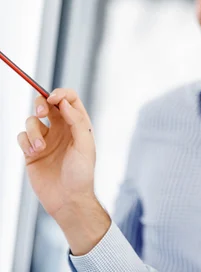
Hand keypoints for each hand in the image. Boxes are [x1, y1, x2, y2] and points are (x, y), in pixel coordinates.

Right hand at [17, 88, 109, 254]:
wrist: (68, 199)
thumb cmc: (81, 174)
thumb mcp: (85, 145)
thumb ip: (77, 122)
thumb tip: (64, 103)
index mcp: (78, 124)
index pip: (69, 99)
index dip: (60, 93)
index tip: (53, 98)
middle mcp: (61, 129)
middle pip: (46, 104)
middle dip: (40, 104)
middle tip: (41, 113)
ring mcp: (45, 139)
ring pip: (31, 120)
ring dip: (34, 131)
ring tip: (40, 148)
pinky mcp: (31, 151)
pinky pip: (22, 136)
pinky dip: (26, 141)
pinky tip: (34, 153)